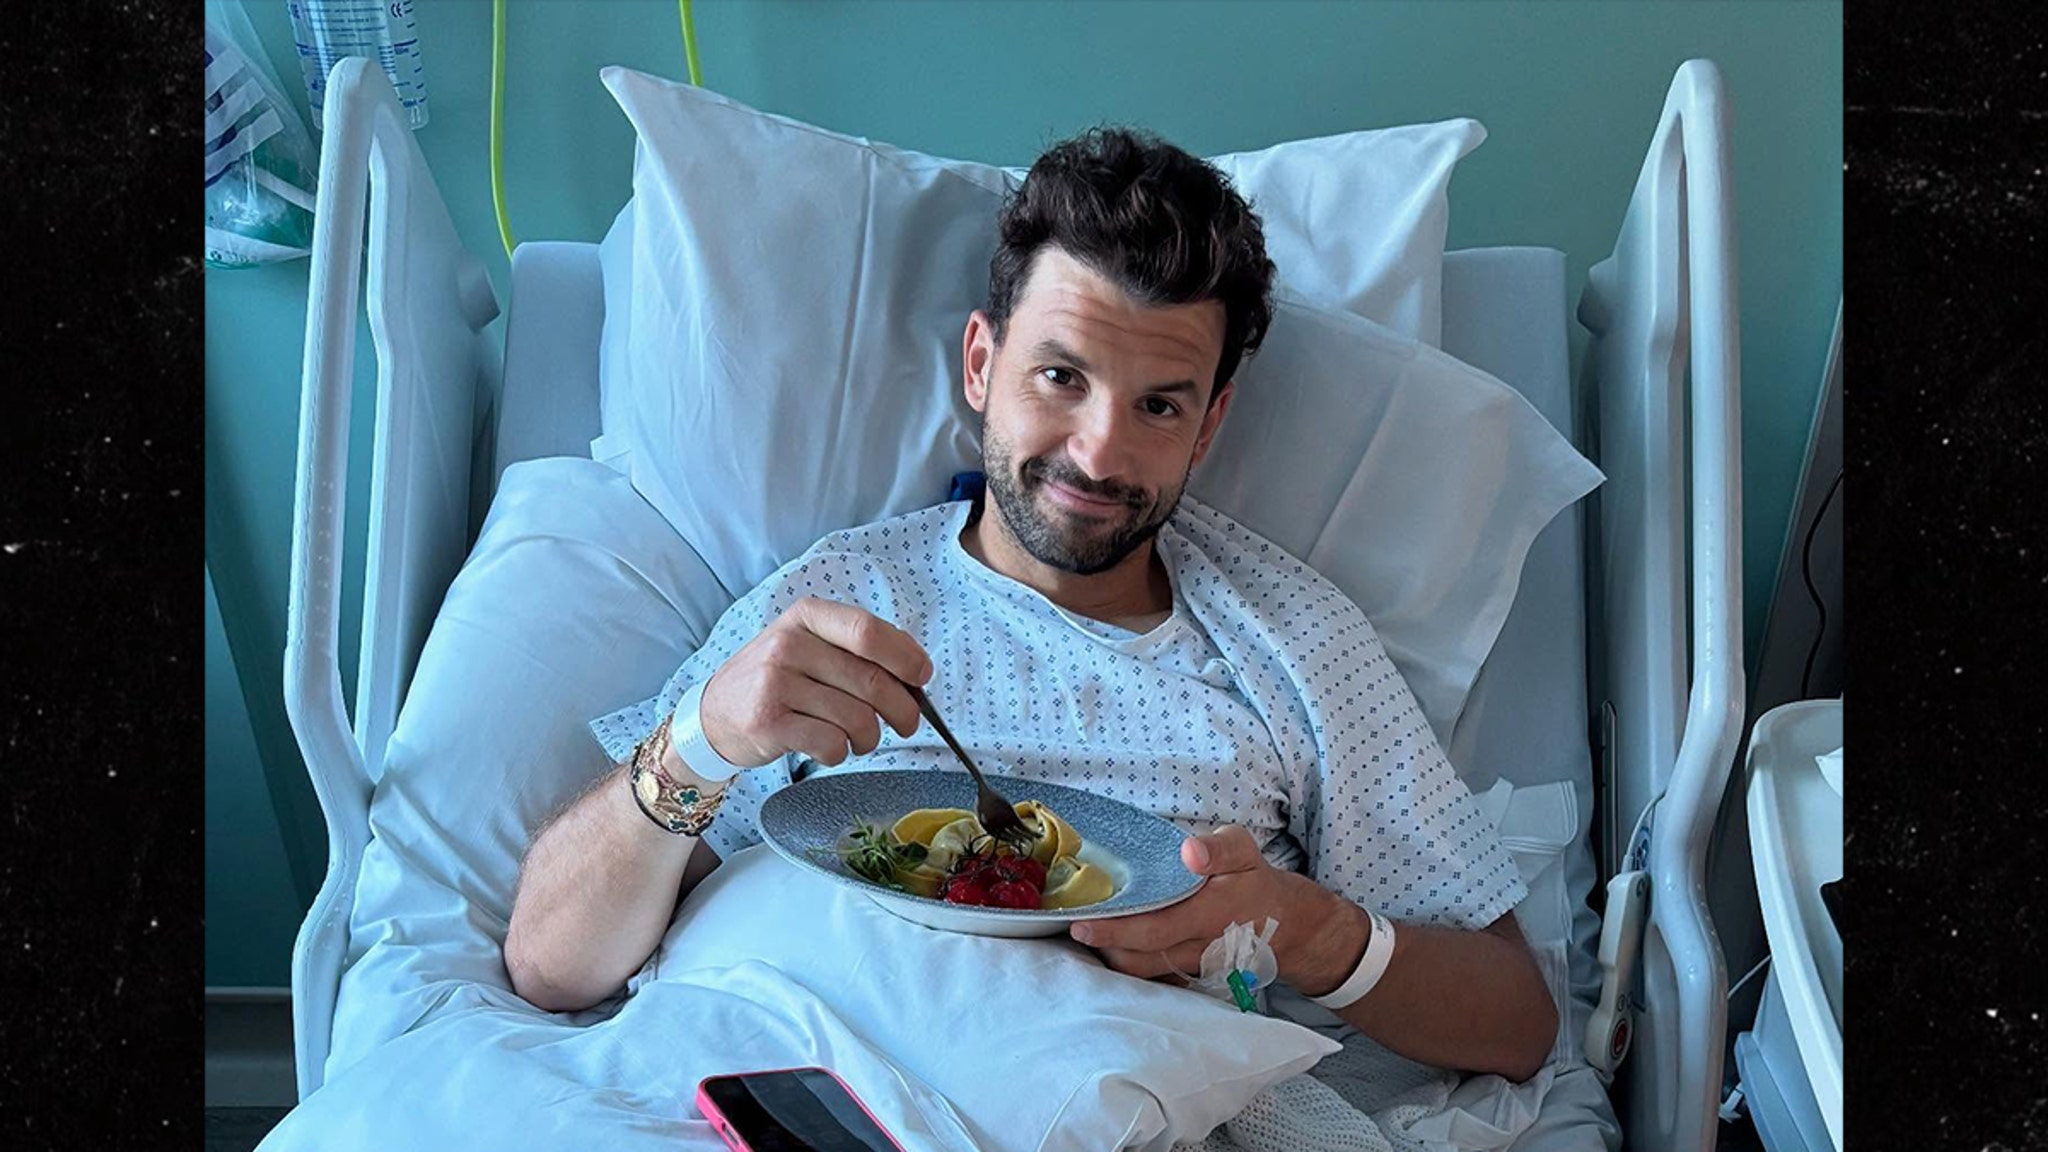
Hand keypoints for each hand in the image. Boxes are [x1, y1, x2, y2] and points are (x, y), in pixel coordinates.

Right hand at [698, 597, 932, 768]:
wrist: (714, 714)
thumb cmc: (777, 680)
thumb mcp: (810, 645)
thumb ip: (858, 648)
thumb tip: (918, 669)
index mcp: (807, 617)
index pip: (868, 632)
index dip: (905, 657)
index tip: (922, 677)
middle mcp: (788, 644)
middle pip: (871, 681)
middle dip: (902, 710)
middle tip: (906, 723)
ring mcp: (775, 683)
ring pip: (857, 718)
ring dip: (870, 737)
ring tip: (860, 738)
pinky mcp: (768, 723)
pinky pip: (832, 744)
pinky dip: (841, 753)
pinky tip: (830, 746)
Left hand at [1068, 825, 1365, 992]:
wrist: (1284, 923)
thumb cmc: (1254, 879)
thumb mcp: (1245, 850)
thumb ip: (1219, 848)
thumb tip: (1190, 852)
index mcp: (1211, 914)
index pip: (1156, 928)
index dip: (1116, 930)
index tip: (1082, 923)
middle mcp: (1198, 946)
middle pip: (1141, 956)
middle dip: (1103, 945)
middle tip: (1073, 926)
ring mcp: (1190, 963)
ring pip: (1143, 969)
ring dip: (1111, 956)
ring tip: (1086, 933)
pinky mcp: (1186, 969)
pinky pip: (1151, 972)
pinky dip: (1127, 961)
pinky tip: (1107, 945)